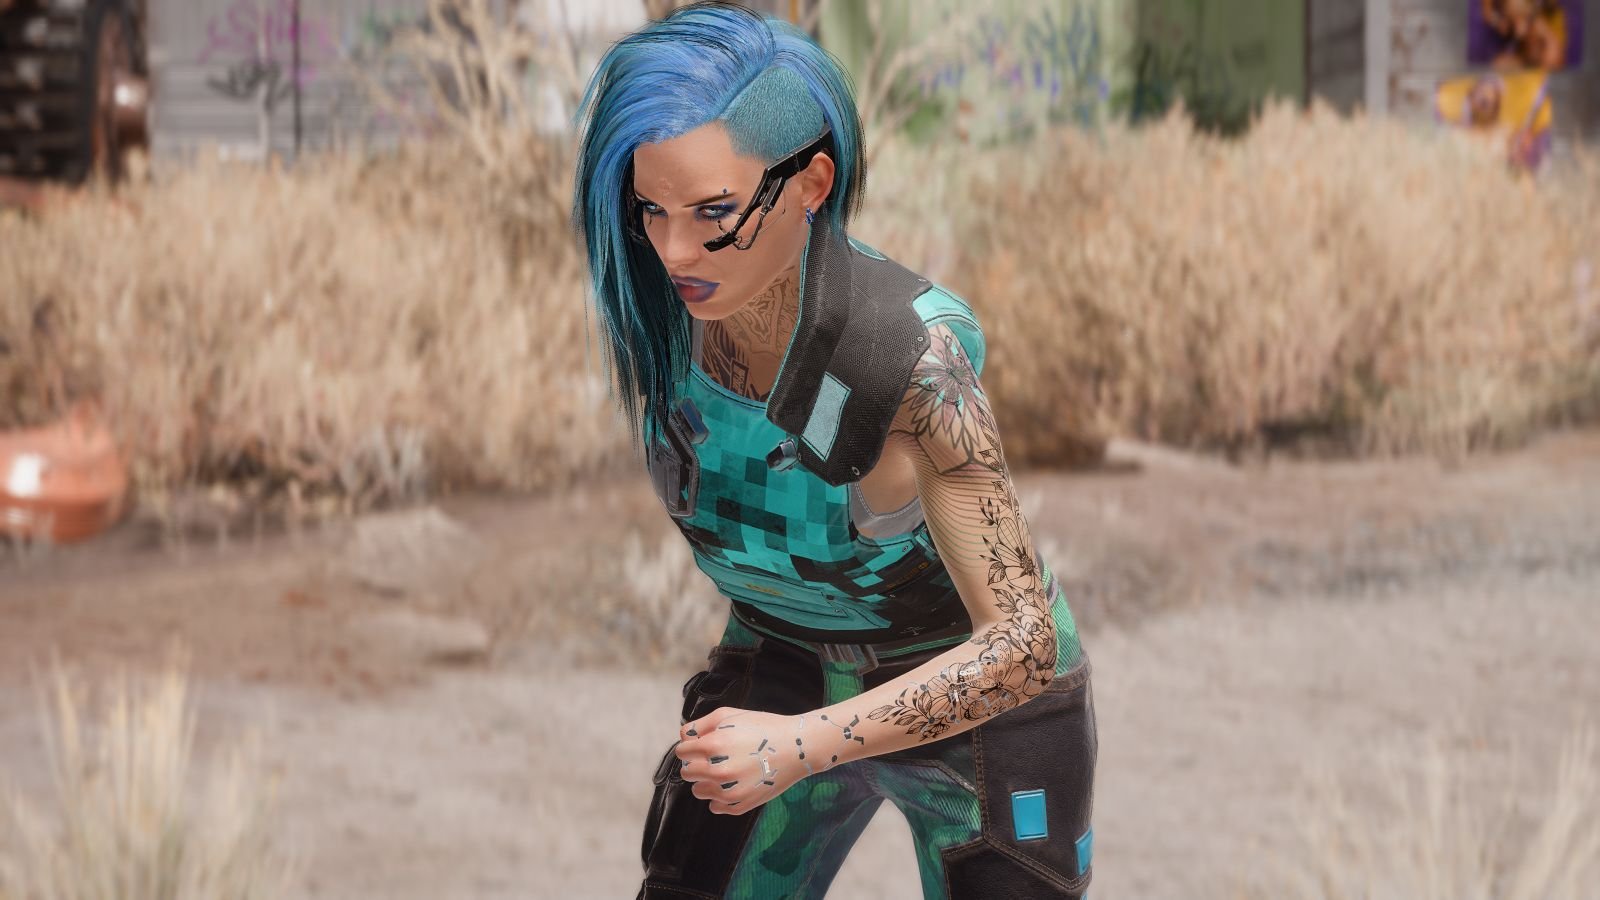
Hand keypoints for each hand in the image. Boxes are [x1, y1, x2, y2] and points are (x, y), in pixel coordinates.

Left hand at [674, 707, 805, 815]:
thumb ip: (700, 725)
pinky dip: (720, 797)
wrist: (797, 747)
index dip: (692, 746)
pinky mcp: (741, 805)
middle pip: (687, 773)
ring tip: (727, 769)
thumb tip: (684, 739)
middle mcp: (718, 771)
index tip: (704, 744)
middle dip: (697, 763)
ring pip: (698, 791)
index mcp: (713, 746)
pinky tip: (734, 783)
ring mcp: (729, 792)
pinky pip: (716, 807)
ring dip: (706, 781)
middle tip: (716, 756)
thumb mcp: (729, 714)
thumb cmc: (763, 727)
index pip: (681, 752)